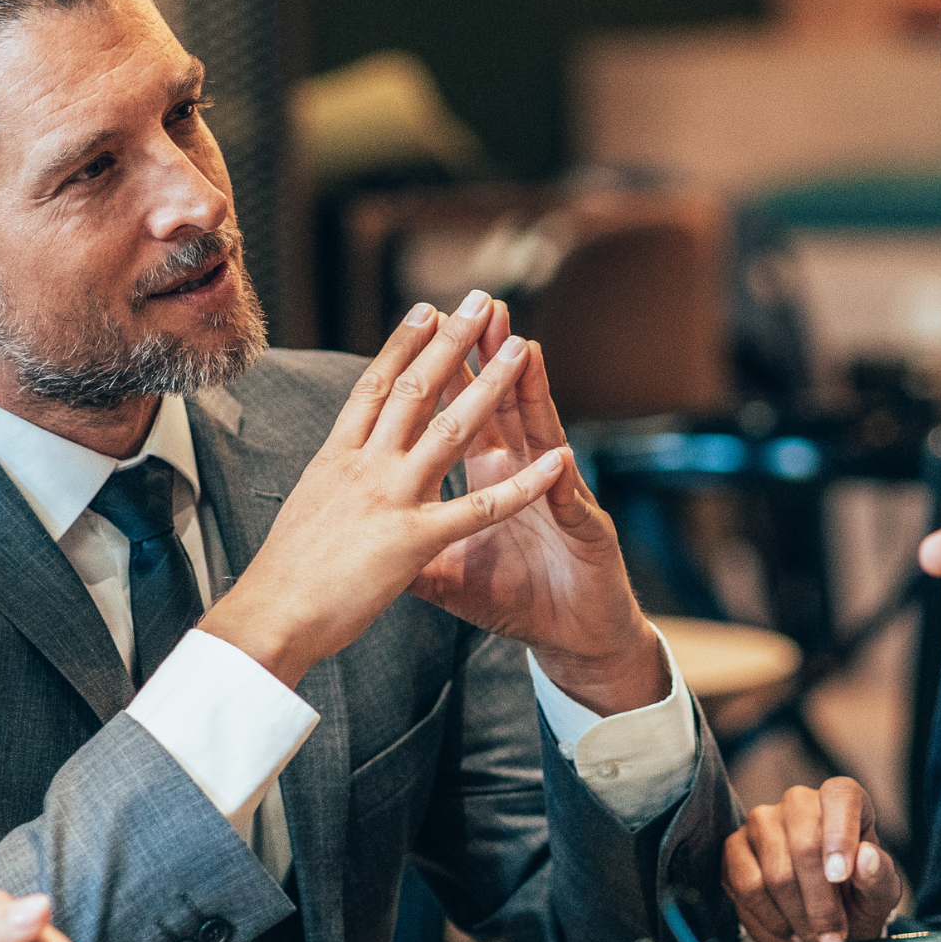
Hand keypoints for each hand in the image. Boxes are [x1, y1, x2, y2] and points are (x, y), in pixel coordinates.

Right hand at [199, 293, 568, 687]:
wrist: (269, 617)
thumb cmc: (281, 577)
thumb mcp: (305, 512)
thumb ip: (332, 486)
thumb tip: (334, 471)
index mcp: (335, 459)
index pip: (373, 387)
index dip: (402, 345)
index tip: (426, 311)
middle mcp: (363, 467)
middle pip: (413, 390)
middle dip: (451, 342)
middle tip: (481, 302)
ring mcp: (390, 499)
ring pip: (450, 430)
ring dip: (491, 386)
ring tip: (520, 348)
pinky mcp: (414, 541)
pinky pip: (480, 508)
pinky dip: (524, 485)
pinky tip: (557, 462)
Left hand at [408, 298, 665, 715]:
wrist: (573, 635)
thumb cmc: (519, 598)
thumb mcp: (448, 573)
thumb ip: (408, 545)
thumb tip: (353, 533)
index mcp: (488, 477)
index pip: (461, 413)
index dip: (446, 374)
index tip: (424, 330)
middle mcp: (525, 475)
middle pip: (503, 406)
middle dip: (489, 357)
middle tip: (478, 307)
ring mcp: (560, 498)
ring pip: (544, 437)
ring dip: (533, 394)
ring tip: (525, 350)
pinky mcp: (587, 533)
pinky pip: (571, 507)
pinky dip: (562, 486)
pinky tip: (561, 460)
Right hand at [723, 778, 905, 941]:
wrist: (819, 925)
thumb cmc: (855, 901)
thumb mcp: (879, 896)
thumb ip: (879, 877)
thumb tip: (867, 856)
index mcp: (842, 800)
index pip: (841, 796)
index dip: (840, 835)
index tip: (840, 878)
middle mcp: (799, 802)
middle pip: (805, 846)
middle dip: (821, 902)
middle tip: (833, 935)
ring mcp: (762, 821)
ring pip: (776, 873)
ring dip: (797, 915)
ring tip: (812, 934)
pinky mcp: (734, 846)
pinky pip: (747, 885)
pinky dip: (770, 916)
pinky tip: (786, 927)